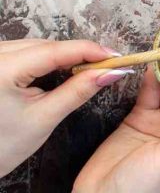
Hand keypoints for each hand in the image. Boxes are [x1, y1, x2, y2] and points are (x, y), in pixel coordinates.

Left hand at [0, 38, 129, 176]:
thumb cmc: (0, 147)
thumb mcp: (45, 118)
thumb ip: (79, 90)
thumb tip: (111, 72)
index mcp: (2, 70)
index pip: (55, 50)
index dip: (90, 50)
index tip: (116, 56)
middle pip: (46, 45)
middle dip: (78, 53)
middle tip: (107, 66)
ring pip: (35, 46)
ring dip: (62, 55)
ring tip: (87, 68)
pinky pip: (23, 51)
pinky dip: (44, 57)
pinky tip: (60, 68)